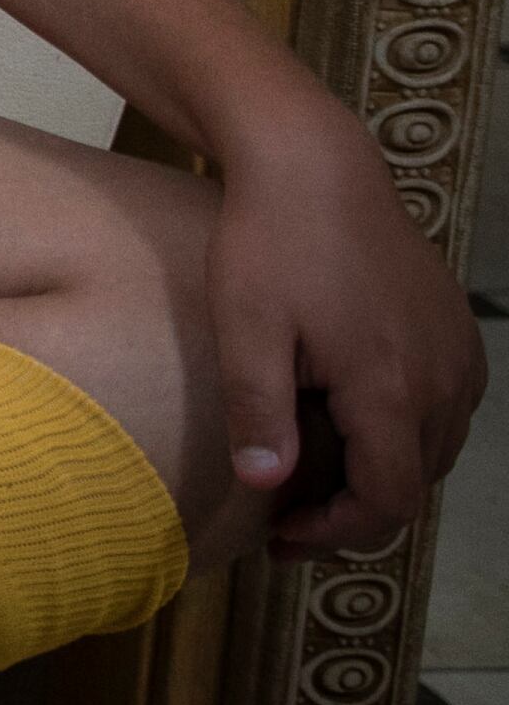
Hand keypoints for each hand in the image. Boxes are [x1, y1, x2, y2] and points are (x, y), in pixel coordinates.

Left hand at [209, 103, 482, 552]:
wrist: (314, 166)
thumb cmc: (270, 242)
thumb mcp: (246, 328)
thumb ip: (258, 409)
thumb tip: (264, 484)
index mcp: (392, 386)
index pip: (388, 500)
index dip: (338, 534)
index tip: (282, 538)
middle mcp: (443, 378)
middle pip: (414, 481)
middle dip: (354, 511)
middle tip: (287, 518)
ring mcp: (459, 353)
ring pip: (434, 449)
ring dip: (380, 472)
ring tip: (312, 476)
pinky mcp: (458, 332)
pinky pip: (445, 408)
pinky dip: (402, 432)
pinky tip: (348, 422)